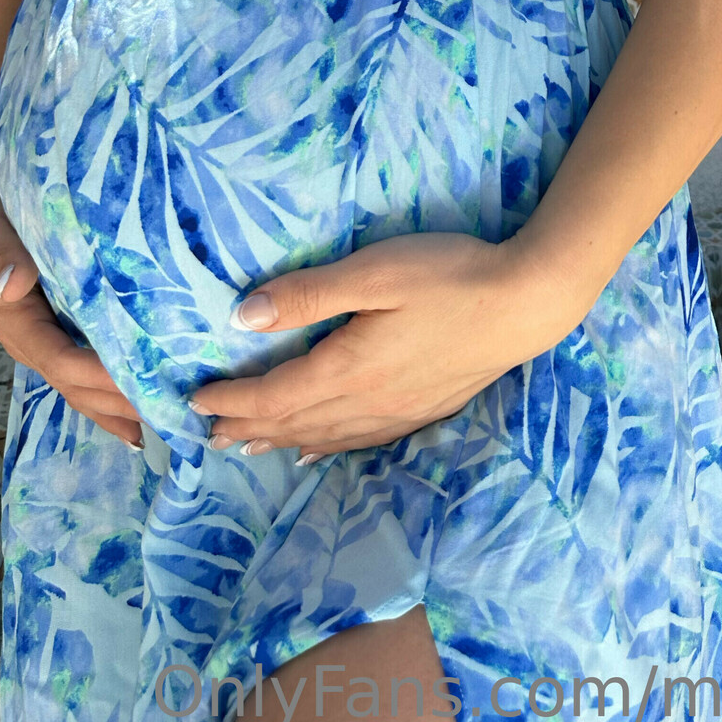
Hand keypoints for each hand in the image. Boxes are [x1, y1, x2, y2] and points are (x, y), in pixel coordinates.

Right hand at [0, 180, 143, 450]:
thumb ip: (3, 256)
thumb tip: (16, 285)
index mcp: (17, 326)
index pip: (62, 361)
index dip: (100, 375)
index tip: (142, 380)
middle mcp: (33, 343)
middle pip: (77, 386)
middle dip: (119, 402)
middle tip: (168, 414)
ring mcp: (46, 341)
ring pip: (83, 387)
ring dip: (119, 407)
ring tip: (164, 422)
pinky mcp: (59, 331)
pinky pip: (84, 371)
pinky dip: (109, 395)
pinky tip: (136, 414)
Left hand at [188, 231, 590, 459]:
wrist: (527, 303)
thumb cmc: (449, 275)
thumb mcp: (374, 272)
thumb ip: (309, 293)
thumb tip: (242, 316)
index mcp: (349, 368)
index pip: (275, 394)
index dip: (232, 400)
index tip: (194, 401)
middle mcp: (368, 402)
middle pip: (294, 422)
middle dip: (247, 427)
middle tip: (204, 435)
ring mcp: (399, 411)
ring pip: (325, 437)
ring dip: (281, 441)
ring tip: (247, 448)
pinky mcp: (424, 408)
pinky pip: (359, 440)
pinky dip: (327, 447)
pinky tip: (320, 450)